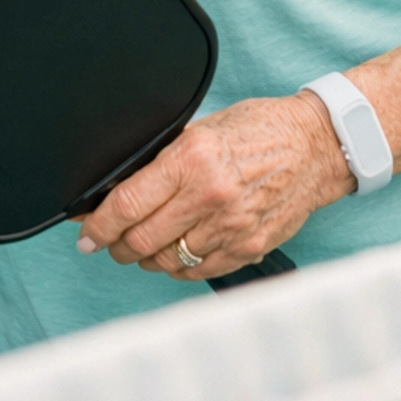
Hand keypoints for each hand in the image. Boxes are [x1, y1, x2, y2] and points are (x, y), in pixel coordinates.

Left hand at [74, 94, 350, 280]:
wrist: (315, 146)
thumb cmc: (258, 130)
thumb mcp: (202, 130)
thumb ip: (164, 160)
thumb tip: (120, 186)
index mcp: (191, 160)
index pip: (127, 205)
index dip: (97, 226)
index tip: (86, 235)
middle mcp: (209, 197)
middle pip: (141, 240)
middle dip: (116, 245)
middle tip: (107, 242)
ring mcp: (231, 227)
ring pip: (167, 260)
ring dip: (146, 258)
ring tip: (140, 247)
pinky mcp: (249, 247)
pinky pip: (198, 270)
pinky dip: (178, 267)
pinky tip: (173, 254)